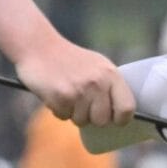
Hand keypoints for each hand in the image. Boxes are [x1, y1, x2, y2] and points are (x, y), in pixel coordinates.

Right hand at [16, 40, 135, 125]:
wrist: (39, 46)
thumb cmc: (70, 59)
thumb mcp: (97, 65)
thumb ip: (109, 86)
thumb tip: (120, 115)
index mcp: (111, 74)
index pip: (127, 108)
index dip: (120, 119)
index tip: (113, 119)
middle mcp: (99, 82)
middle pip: (102, 121)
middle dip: (90, 117)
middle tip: (81, 103)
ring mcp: (80, 90)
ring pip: (81, 121)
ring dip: (72, 113)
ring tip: (67, 94)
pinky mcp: (62, 97)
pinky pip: (63, 117)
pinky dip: (58, 109)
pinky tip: (55, 93)